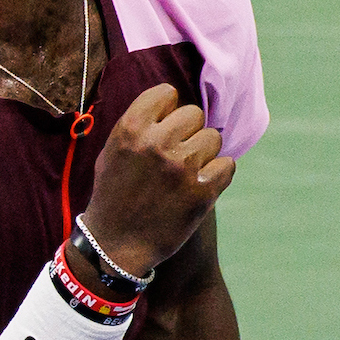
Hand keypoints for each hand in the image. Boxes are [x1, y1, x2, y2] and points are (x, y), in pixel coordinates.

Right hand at [82, 83, 234, 276]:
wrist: (115, 246)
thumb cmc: (113, 195)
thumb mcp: (112, 152)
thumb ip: (138, 125)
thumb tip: (171, 104)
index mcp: (131, 128)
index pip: (167, 93)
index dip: (168, 110)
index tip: (165, 127)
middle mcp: (157, 143)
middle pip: (194, 114)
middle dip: (188, 131)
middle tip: (178, 153)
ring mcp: (181, 168)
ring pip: (214, 138)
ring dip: (204, 153)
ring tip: (187, 172)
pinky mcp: (202, 193)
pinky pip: (227, 165)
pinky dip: (218, 175)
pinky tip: (202, 185)